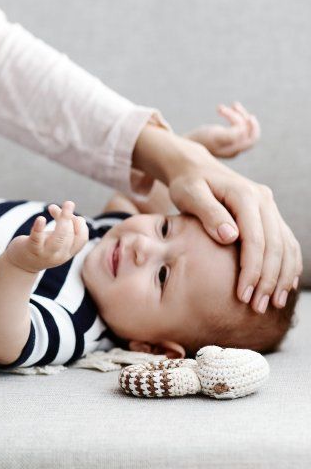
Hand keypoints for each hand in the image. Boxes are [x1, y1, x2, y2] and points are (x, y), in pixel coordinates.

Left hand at [5, 201, 88, 272]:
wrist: (21, 264)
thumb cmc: (41, 246)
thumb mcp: (55, 237)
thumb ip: (63, 224)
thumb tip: (69, 205)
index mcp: (68, 252)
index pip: (82, 238)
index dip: (80, 224)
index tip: (70, 214)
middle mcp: (59, 255)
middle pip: (70, 235)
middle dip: (69, 217)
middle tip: (68, 203)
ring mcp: (45, 253)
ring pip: (58, 238)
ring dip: (61, 219)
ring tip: (55, 206)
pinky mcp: (31, 248)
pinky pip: (37, 238)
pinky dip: (39, 228)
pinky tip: (41, 219)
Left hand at [134, 126, 301, 312]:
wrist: (195, 168)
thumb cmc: (187, 184)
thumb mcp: (189, 195)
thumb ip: (208, 214)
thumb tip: (230, 237)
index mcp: (245, 195)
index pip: (255, 239)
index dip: (252, 269)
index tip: (242, 294)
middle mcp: (264, 200)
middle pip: (275, 246)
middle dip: (268, 280)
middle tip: (258, 307)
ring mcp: (269, 207)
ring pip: (286, 246)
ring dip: (281, 277)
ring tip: (272, 304)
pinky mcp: (269, 216)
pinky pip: (286, 242)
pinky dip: (288, 265)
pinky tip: (283, 287)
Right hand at [186, 102, 259, 157]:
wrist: (184, 144)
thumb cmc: (198, 139)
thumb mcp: (214, 135)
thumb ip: (230, 135)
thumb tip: (244, 130)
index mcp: (233, 150)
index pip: (251, 139)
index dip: (254, 128)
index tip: (250, 116)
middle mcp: (234, 148)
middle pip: (248, 131)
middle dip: (242, 117)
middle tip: (234, 105)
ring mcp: (230, 143)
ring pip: (241, 126)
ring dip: (234, 114)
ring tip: (220, 107)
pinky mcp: (224, 137)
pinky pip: (234, 125)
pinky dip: (230, 115)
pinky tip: (220, 108)